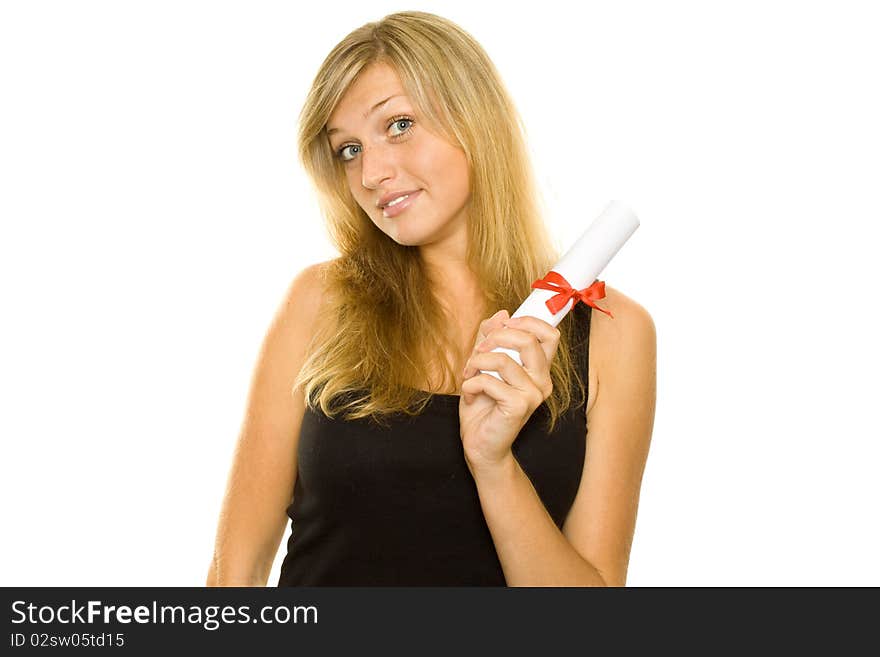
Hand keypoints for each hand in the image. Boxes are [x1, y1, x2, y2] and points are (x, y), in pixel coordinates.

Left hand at [459, 309, 561, 472]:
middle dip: (496, 337)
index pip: (549, 334)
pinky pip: (490, 381)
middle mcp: (542, 381)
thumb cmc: (483, 405)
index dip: (528, 321)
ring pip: (503, 359)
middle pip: (528, 340)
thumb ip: (491, 339)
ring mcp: (533, 395)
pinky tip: (469, 394)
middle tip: (479, 350)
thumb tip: (501, 314)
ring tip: (468, 374)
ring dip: (477, 362)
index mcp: (539, 369)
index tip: (504, 324)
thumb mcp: (484, 365)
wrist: (480, 444)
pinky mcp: (519, 407)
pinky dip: (471, 384)